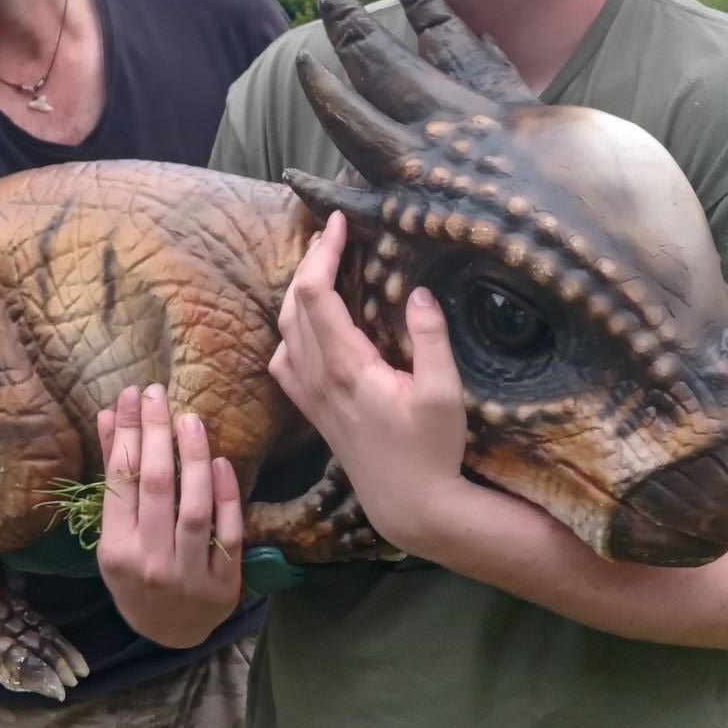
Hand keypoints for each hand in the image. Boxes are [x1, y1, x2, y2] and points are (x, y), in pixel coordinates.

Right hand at [95, 384, 242, 647]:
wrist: (172, 632)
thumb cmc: (137, 575)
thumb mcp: (115, 534)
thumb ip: (115, 476)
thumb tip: (109, 416)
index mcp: (117, 550)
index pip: (120, 481)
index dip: (127, 434)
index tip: (132, 396)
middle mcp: (150, 561)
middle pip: (156, 486)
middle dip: (156, 433)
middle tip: (158, 394)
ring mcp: (188, 573)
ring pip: (194, 506)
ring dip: (194, 458)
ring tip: (190, 419)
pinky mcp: (223, 581)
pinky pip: (228, 531)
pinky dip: (226, 495)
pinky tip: (222, 460)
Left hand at [269, 210, 467, 555]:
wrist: (409, 506)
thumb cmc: (432, 450)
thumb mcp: (444, 393)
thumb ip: (431, 339)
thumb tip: (418, 292)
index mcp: (345, 366)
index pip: (315, 294)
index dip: (322, 252)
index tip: (339, 222)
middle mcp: (317, 377)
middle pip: (294, 304)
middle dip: (310, 261)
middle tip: (334, 233)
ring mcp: (310, 395)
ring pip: (284, 329)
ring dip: (298, 292)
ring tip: (324, 267)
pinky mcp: (312, 410)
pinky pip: (283, 360)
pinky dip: (290, 330)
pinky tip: (310, 325)